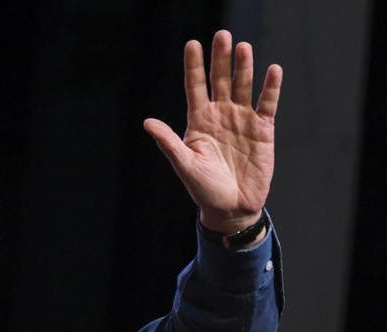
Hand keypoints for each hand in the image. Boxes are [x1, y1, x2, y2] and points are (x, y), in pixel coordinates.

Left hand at [144, 30, 282, 233]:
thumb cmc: (203, 188)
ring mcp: (242, 120)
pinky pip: (267, 103)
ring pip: (242, 87)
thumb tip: (148, 122)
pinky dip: (270, 87)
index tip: (191, 44)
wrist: (231, 207)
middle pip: (219, 80)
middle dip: (220, 59)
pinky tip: (272, 70)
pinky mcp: (263, 129)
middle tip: (222, 35)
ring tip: (243, 47)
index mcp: (198, 121)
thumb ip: (168, 142)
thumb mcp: (184, 165)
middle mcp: (220, 115)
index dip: (193, 66)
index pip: (195, 87)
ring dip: (243, 67)